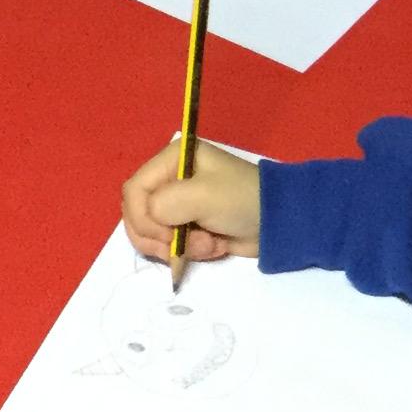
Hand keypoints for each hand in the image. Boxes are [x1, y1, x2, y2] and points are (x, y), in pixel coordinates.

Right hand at [124, 137, 260, 261]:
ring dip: (177, 246)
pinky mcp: (188, 227)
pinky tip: (214, 247)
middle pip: (137, 214)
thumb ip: (164, 204)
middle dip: (158, 236)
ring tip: (208, 245)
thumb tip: (152, 221)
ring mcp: (178, 205)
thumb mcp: (201, 196)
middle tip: (182, 244)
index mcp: (172, 160)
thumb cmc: (240, 200)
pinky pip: (171, 245)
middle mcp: (170, 179)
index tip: (167, 233)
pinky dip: (189, 252)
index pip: (133, 191)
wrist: (278, 223)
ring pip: (151, 234)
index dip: (142, 217)